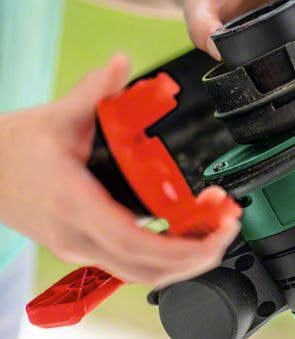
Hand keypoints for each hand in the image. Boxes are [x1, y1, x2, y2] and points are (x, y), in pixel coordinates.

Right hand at [0, 55, 240, 287]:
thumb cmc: (14, 149)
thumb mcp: (56, 117)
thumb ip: (93, 90)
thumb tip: (120, 63)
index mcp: (74, 204)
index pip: (132, 241)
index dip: (179, 247)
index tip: (214, 233)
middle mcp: (78, 236)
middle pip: (146, 269)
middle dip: (196, 257)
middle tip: (229, 227)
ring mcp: (79, 248)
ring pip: (140, 275)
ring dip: (184, 262)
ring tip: (216, 231)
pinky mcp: (84, 248)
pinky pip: (131, 266)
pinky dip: (165, 259)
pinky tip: (188, 236)